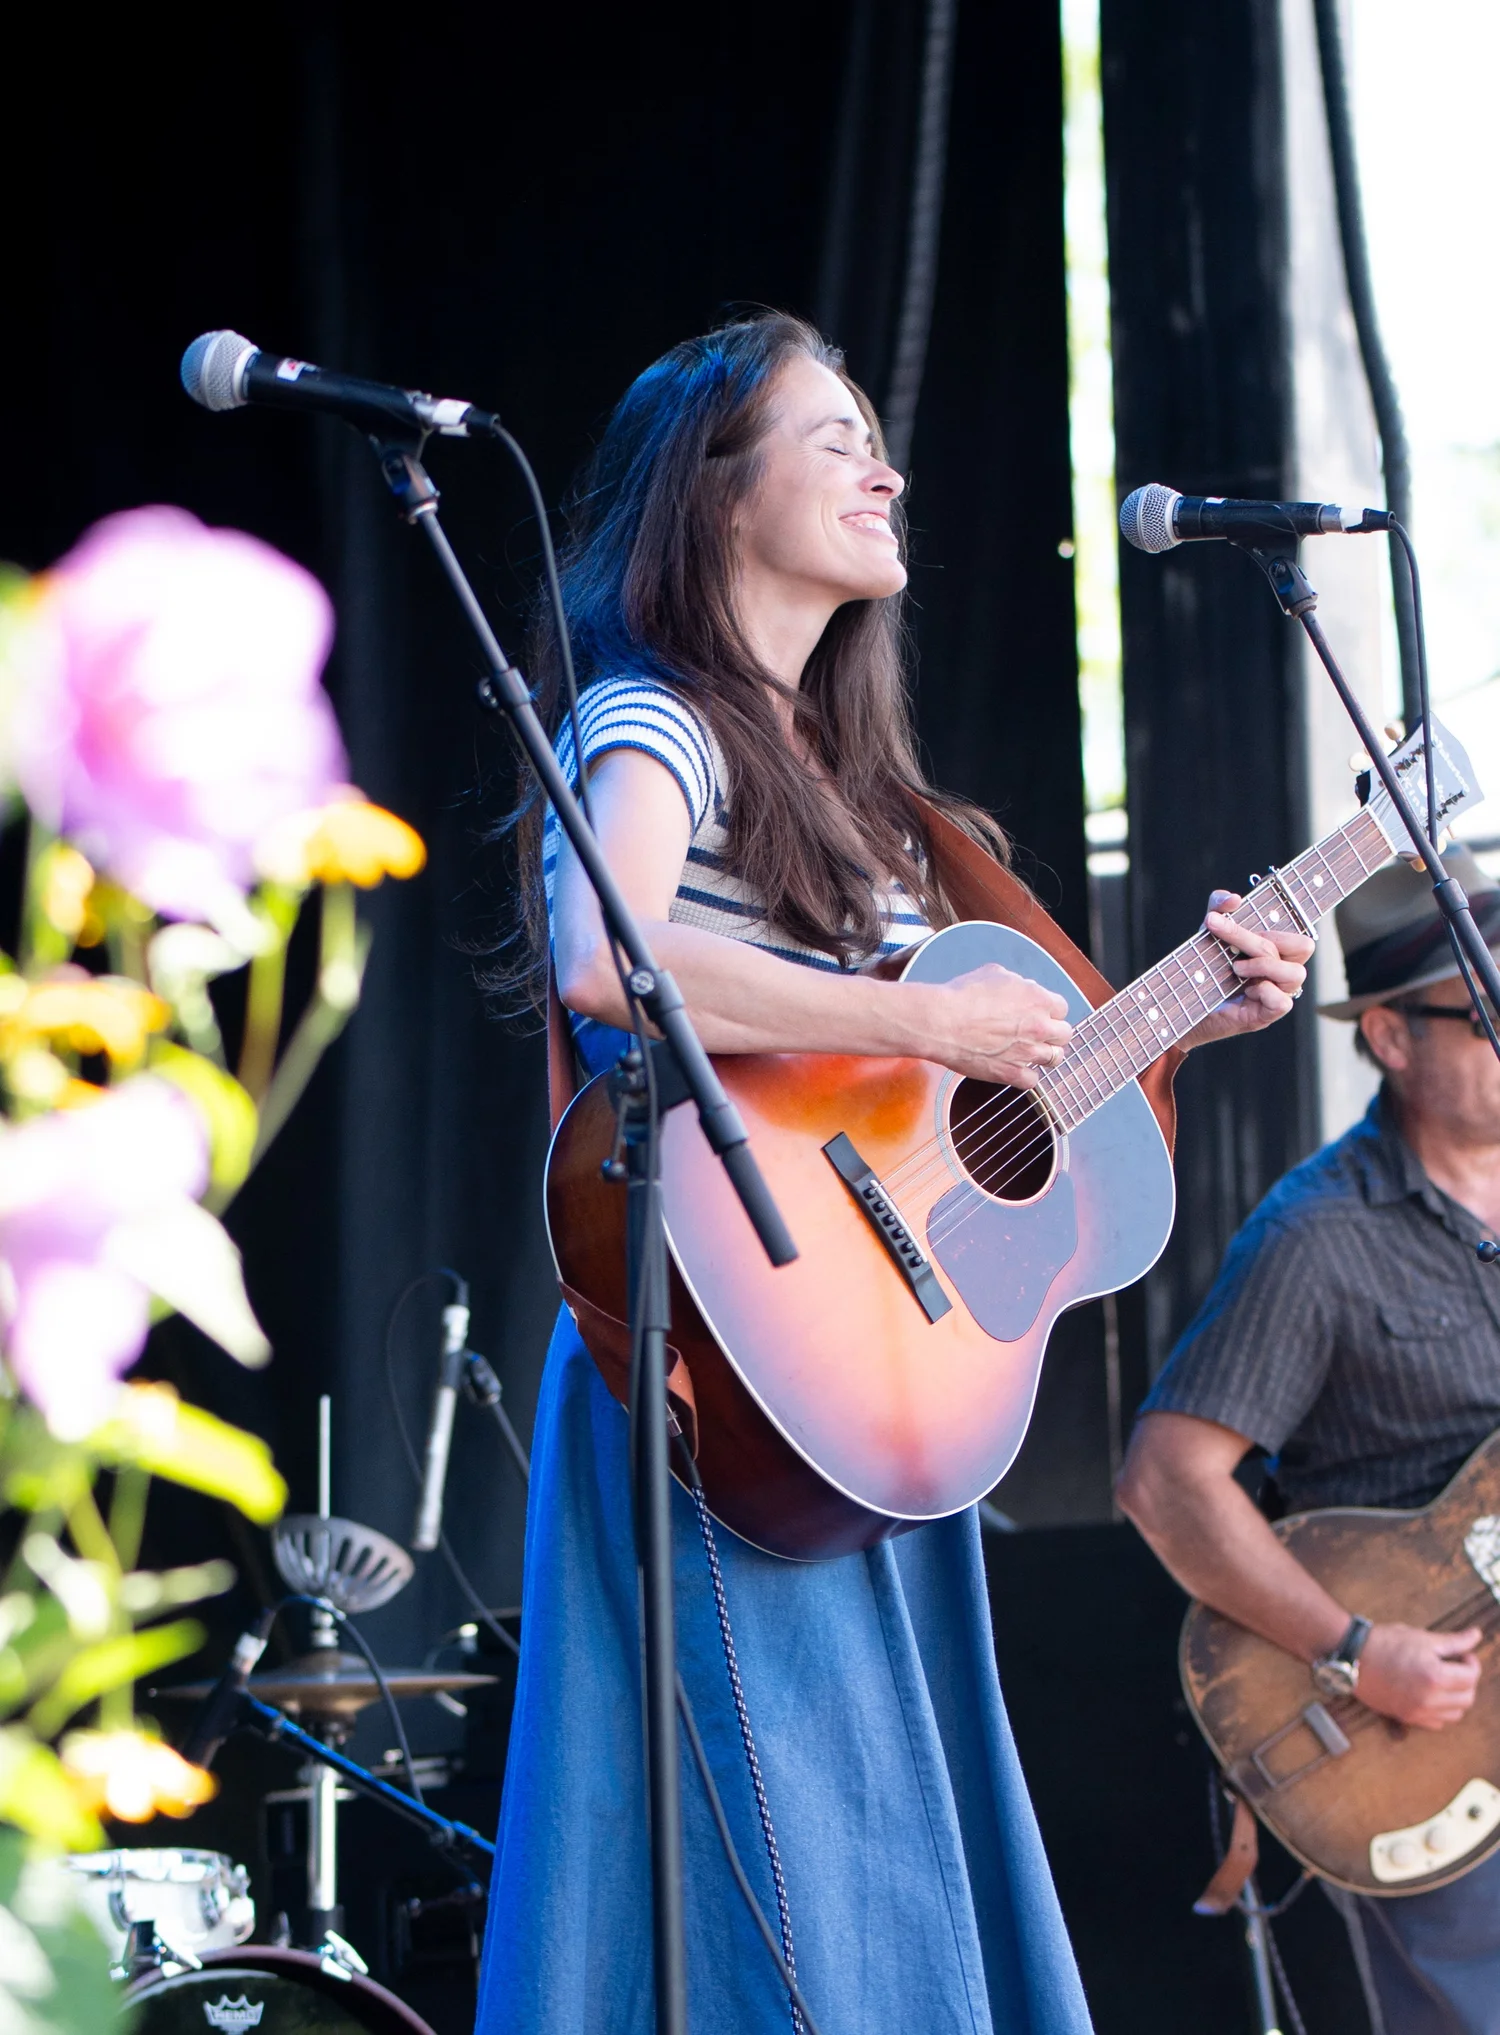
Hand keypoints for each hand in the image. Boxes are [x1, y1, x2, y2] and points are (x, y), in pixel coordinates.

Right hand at [922, 963, 1072, 1085]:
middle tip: (1038, 1033)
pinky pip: (1033, 1080)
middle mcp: (1039, 1026)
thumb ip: (1017, 983)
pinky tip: (1016, 1067)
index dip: (1050, 1011)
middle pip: (1064, 1034)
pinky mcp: (1012, 1072)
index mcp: (1038, 999)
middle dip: (1053, 1033)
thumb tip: (1020, 989)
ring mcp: (1028, 1052)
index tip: (1041, 1013)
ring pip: (1055, 1058)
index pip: (1062, 1008)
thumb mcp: (994, 973)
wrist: (942, 1022)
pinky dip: (1026, 1075)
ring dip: (1044, 1054)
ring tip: (1029, 1051)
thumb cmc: (963, 996)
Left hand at [1181, 891, 1313, 1048]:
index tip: (1244, 918)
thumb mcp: (1210, 932)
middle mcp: (1283, 972)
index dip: (1279, 924)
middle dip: (1261, 940)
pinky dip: (1263, 991)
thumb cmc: (1205, 967)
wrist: (1183, 1003)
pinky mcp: (1267, 1015)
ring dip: (1263, 965)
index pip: (1299, 934)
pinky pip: (1282, 1001)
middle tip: (1229, 946)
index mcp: (1279, 952)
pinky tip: (1244, 990)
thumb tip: (1233, 899)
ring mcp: (1278, 994)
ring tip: (1236, 968)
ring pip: (1296, 973)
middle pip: (1302, 947)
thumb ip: (1219, 906)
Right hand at [1356, 1622, 1481, 1729]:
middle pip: (1467, 1698)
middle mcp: (1429, 1699)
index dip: (1472, 1663)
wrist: (1352, 1656)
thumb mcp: (1421, 1637)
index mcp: (1435, 1676)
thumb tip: (1476, 1636)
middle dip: (1467, 1681)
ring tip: (1444, 1681)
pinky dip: (1441, 1711)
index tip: (1464, 1655)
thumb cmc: (1384, 1642)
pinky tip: (1431, 1694)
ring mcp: (1417, 1711)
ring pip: (1455, 1714)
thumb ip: (1453, 1641)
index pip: (1471, 1677)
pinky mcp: (1406, 1718)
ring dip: (1456, 1698)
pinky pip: (1437, 1722)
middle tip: (1456, 1666)